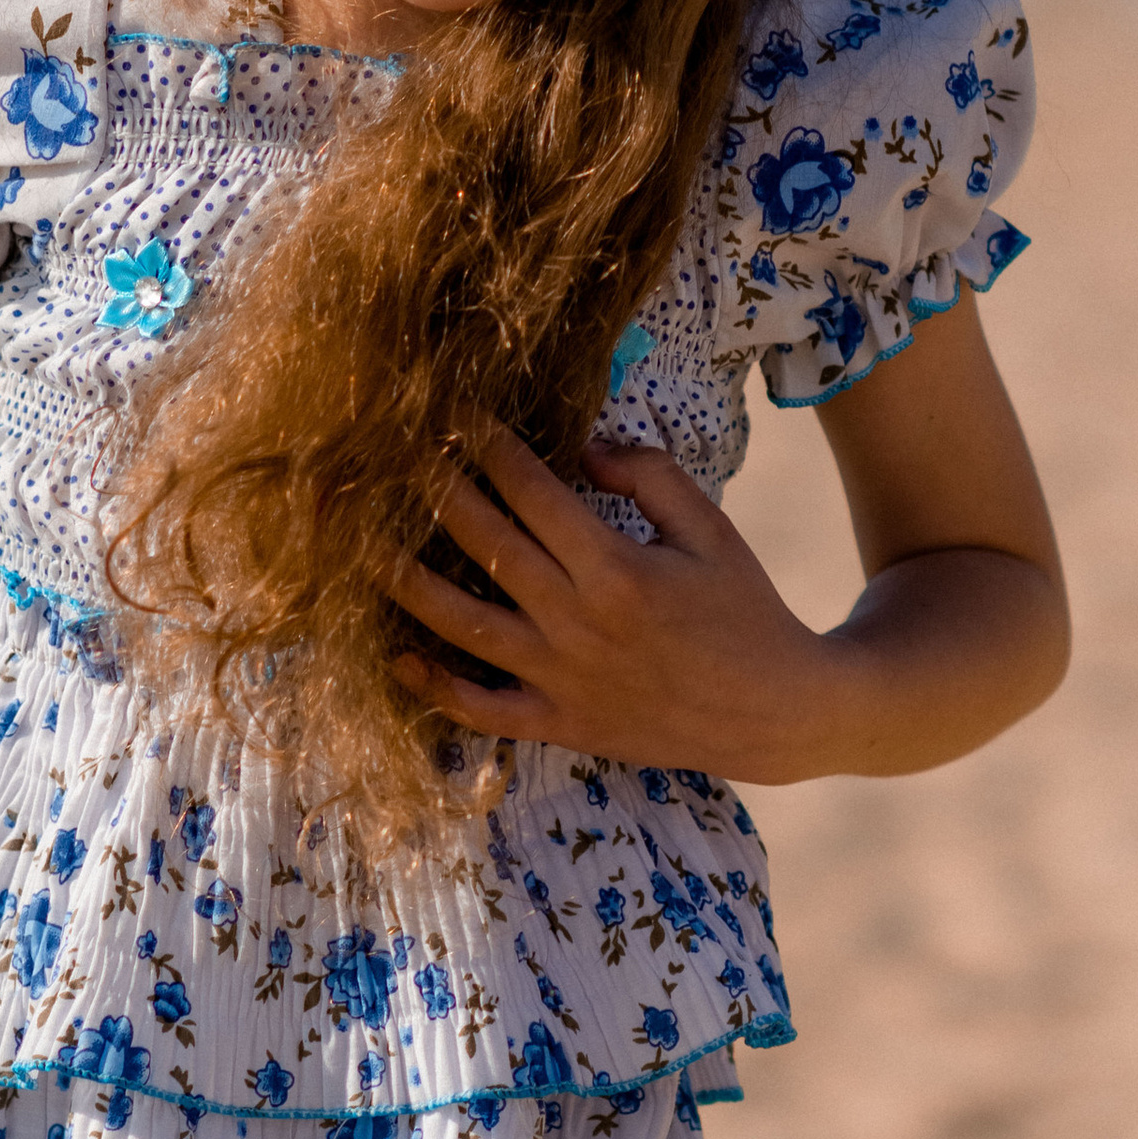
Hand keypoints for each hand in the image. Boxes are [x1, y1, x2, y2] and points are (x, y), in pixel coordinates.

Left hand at [391, 426, 854, 780]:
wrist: (774, 712)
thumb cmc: (746, 609)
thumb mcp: (711, 529)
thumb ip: (649, 477)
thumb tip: (583, 447)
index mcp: (617, 568)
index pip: (531, 492)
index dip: (487, 447)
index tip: (451, 414)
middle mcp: (579, 622)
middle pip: (485, 545)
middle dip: (435, 494)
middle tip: (392, 458)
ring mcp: (563, 678)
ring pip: (463, 626)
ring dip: (408, 582)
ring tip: (363, 546)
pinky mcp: (560, 723)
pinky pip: (482, 710)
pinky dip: (435, 687)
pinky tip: (397, 654)